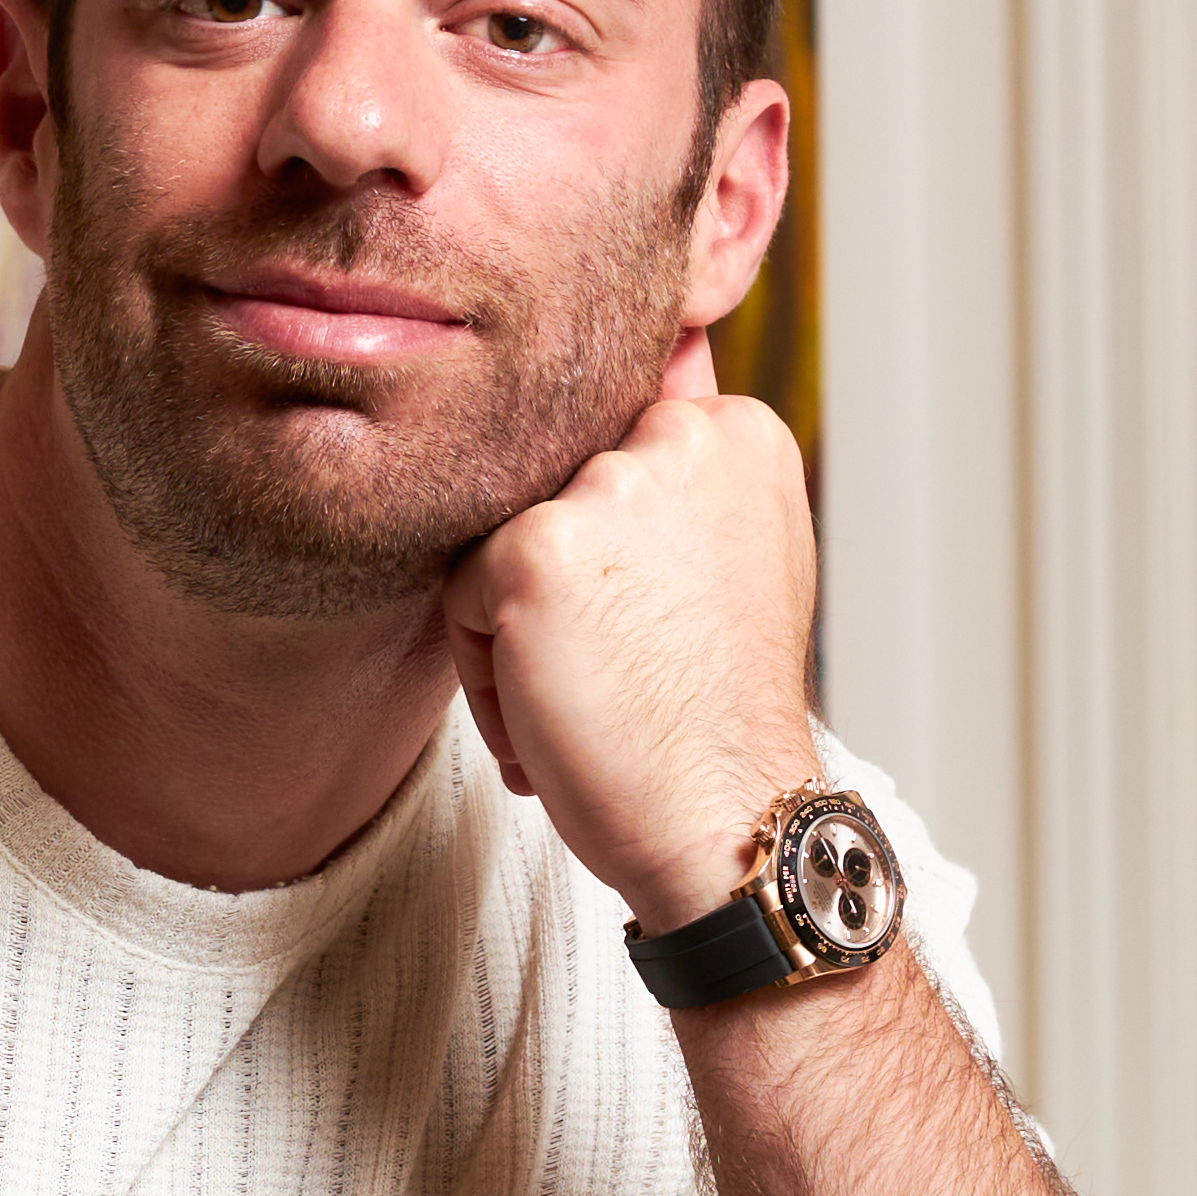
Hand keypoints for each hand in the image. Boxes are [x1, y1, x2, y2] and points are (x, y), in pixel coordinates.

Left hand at [441, 329, 819, 931]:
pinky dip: (489, 676)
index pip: (604, 448)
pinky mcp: (533, 548)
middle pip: (544, 493)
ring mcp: (604, 488)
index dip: (612, 554)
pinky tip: (565, 715)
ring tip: (601, 695)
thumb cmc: (715, 709)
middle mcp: (678, 436)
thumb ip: (675, 476)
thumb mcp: (730, 560)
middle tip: (631, 668)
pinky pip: (460, 601)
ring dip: (522, 635)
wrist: (728, 818)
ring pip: (497, 547)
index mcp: (736, 431)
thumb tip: (647, 376)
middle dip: (565, 592)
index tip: (659, 621)